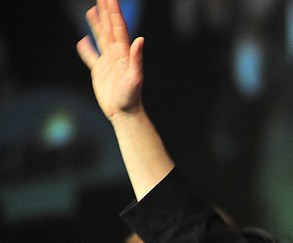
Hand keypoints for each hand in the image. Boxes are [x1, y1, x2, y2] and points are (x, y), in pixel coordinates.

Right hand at [77, 0, 144, 121]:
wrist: (125, 113)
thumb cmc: (131, 97)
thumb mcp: (135, 78)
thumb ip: (137, 58)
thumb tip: (140, 40)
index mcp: (123, 53)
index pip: (118, 27)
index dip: (114, 11)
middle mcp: (116, 54)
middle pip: (109, 28)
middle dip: (106, 11)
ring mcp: (108, 62)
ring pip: (101, 38)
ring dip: (97, 24)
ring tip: (92, 10)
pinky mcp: (100, 71)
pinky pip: (91, 57)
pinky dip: (86, 48)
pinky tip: (82, 40)